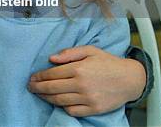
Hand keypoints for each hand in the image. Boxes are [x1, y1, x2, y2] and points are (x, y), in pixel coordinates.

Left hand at [28, 45, 145, 116]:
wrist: (130, 79)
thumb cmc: (108, 62)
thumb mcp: (89, 50)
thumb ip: (69, 53)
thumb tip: (51, 58)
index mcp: (79, 68)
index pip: (51, 74)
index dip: (39, 76)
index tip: (32, 77)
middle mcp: (81, 84)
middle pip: (52, 88)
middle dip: (38, 88)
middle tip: (30, 87)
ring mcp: (88, 98)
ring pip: (60, 101)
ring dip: (46, 98)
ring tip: (40, 95)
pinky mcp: (94, 109)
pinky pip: (73, 111)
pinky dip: (63, 107)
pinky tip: (58, 103)